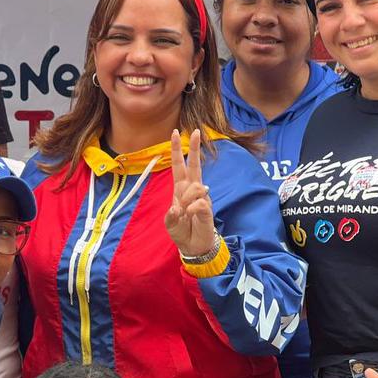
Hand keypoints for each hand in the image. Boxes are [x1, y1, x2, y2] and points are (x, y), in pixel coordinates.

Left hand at [165, 129, 214, 256]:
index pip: (179, 165)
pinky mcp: (208, 208)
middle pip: (194, 165)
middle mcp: (192, 190)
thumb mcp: (169, 223)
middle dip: (194, 148)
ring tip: (185, 212)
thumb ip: (171, 215)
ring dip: (186, 199)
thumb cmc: (182, 231)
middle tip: (195, 131)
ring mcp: (202, 198)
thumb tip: (176, 207)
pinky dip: (192, 209)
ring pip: (196, 186)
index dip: (177, 150)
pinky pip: (200, 202)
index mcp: (180, 189)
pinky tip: (191, 215)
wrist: (194, 246)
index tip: (176, 133)